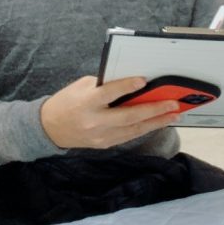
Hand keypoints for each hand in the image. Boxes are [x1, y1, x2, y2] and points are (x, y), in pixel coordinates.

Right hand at [40, 75, 179, 149]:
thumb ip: (105, 85)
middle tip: (172, 104)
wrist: (50, 128)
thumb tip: (132, 82)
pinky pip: (129, 136)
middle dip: (154, 110)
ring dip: (156, 122)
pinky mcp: (105, 144)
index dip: (127, 86)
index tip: (144, 80)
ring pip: (134, 129)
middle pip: (128, 116)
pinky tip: (158, 122)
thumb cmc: (68, 101)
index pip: (109, 93)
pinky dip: (145, 128)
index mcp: (86, 102)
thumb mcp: (82, 87)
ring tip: (173, 115)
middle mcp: (94, 121)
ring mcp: (100, 136)